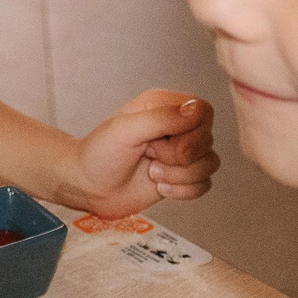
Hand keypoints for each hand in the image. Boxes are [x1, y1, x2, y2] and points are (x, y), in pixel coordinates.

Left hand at [64, 89, 219, 217]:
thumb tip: (196, 112)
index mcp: (163, 106)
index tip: (175, 147)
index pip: (203, 111)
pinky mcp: (180, 177)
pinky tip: (159, 187)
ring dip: (179, 176)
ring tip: (152, 173)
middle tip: (152, 158)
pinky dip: (183, 191)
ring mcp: (179, 153)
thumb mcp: (125, 130)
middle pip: (207, 140)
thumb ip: (161, 118)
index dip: (196, 132)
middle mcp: (175, 128)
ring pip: (209, 164)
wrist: (88, 187)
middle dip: (181, 158)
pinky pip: (203, 185)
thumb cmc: (98, 154)